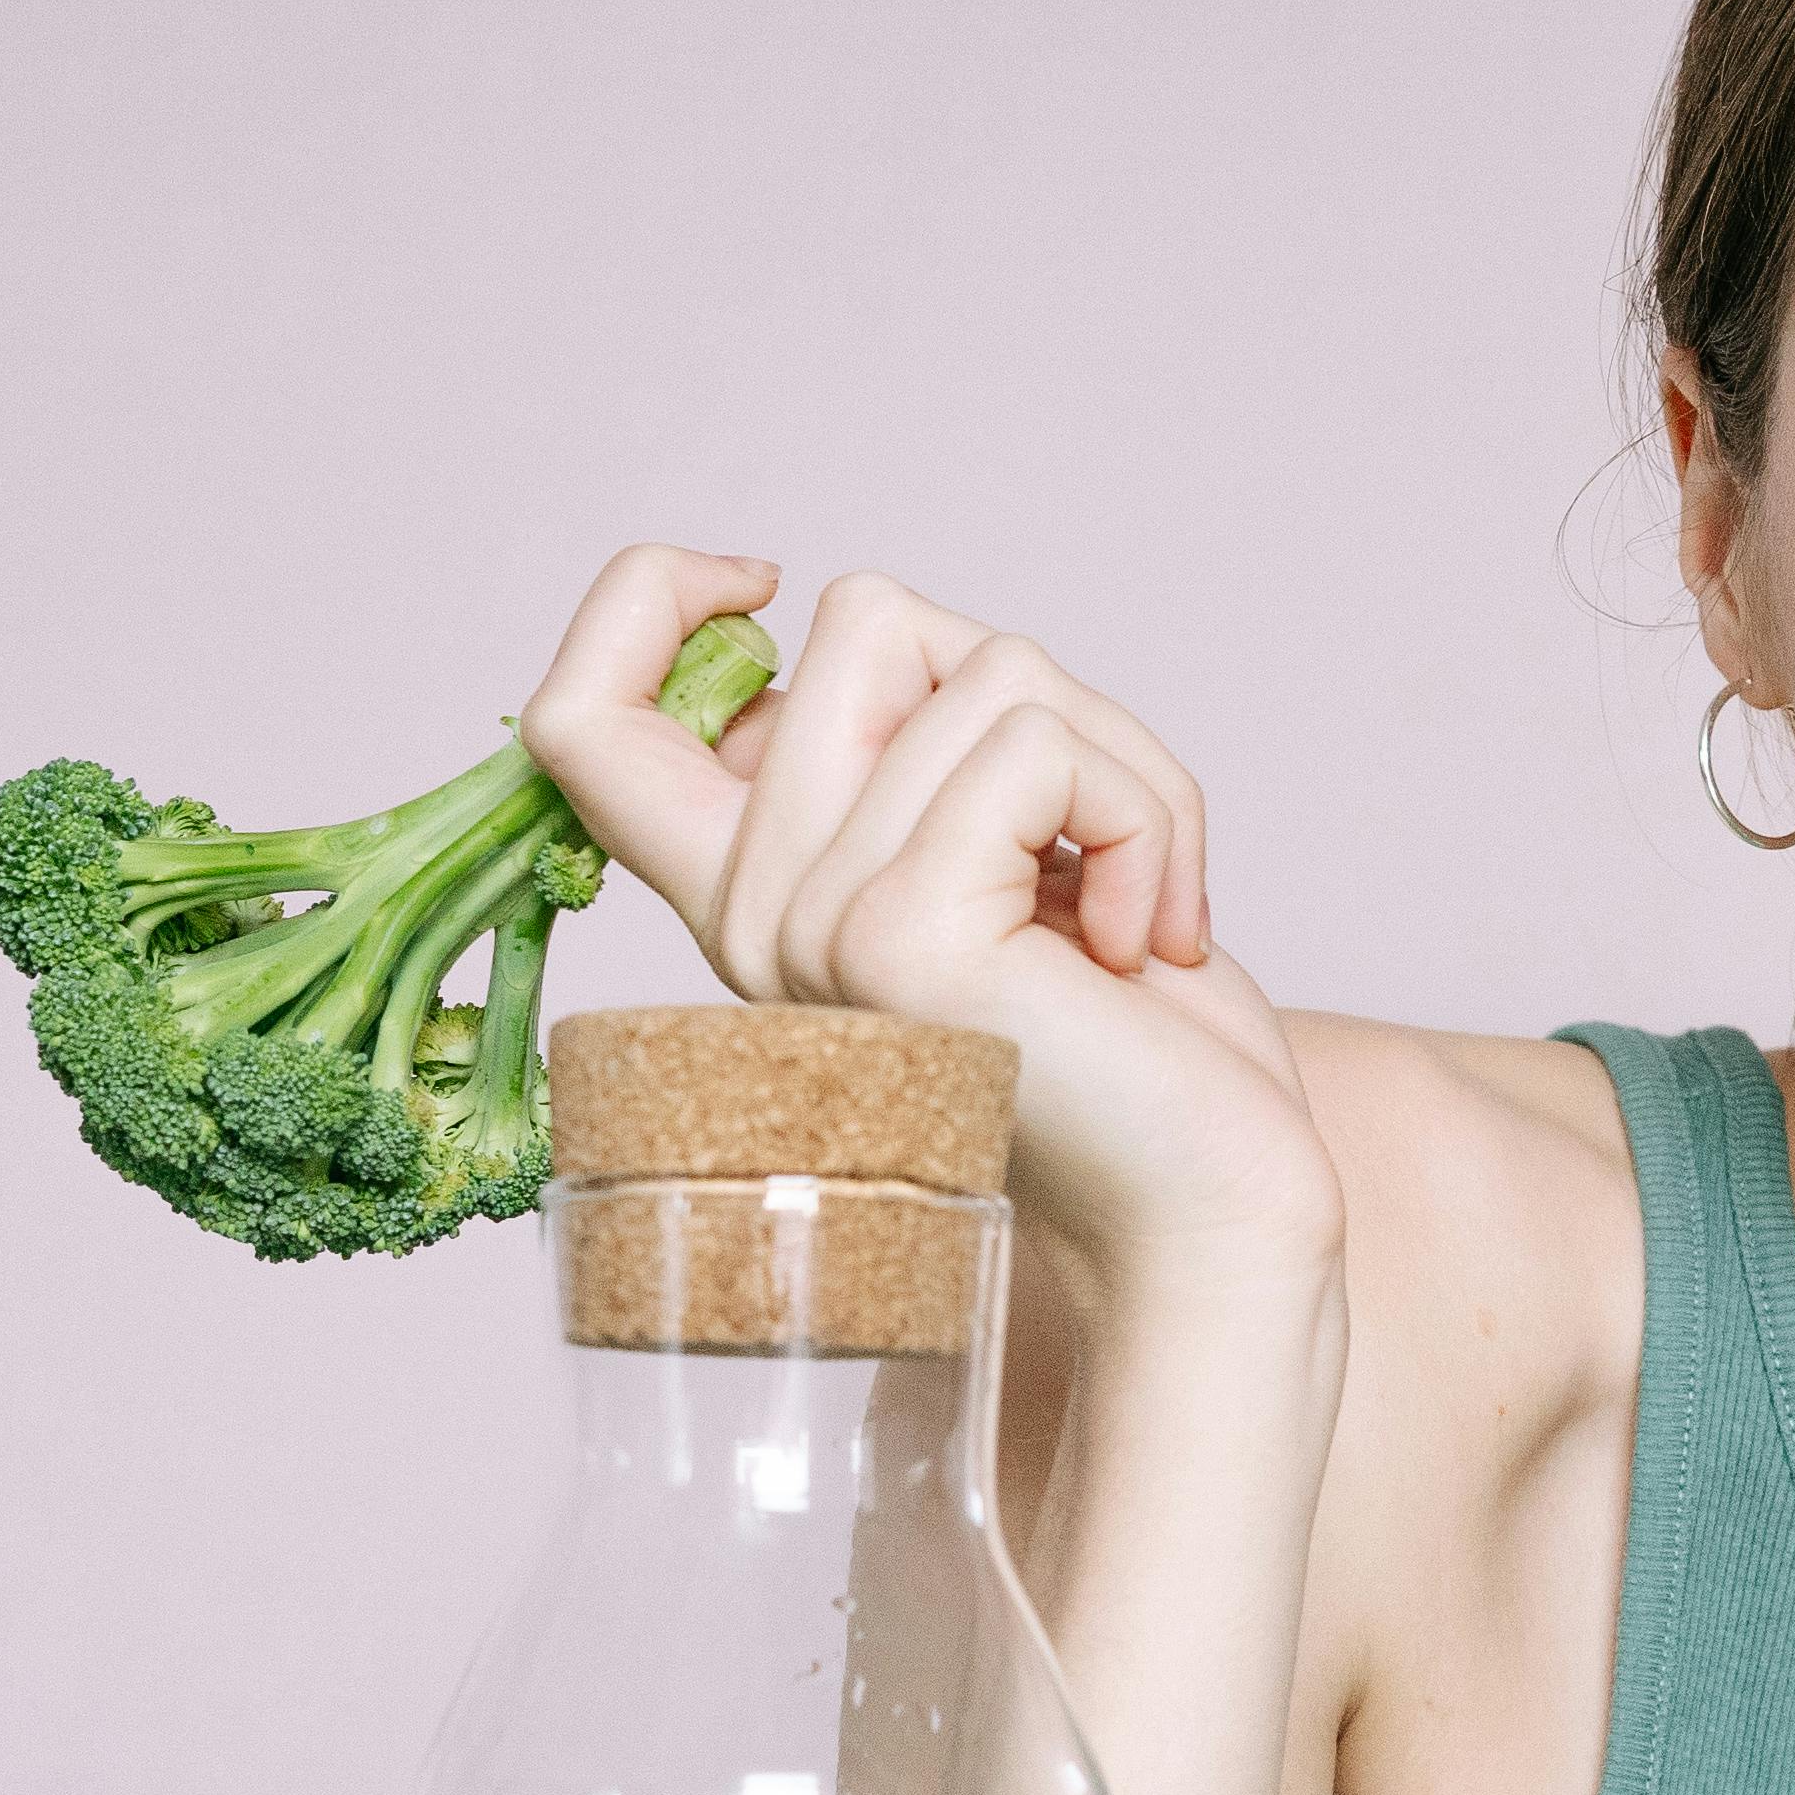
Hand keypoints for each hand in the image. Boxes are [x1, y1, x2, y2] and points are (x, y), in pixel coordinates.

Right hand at [520, 547, 1338, 1286]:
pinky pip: (1038, 743)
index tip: (754, 582)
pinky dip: (1145, 813)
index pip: (584, 715)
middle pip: (862, 616)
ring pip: (989, 666)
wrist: (1210, 1213)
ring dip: (1128, 767)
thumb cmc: (1143, 1045)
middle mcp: (757, 912)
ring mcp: (813, 923)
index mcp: (757, 893)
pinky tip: (1144, 941)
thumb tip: (874, 626)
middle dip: (1037, 686)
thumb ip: (918, 757)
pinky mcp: (901, 932)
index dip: (638, 598)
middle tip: (1100, 835)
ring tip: (1140, 908)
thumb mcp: (1005, 858)